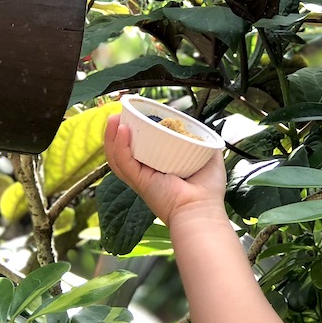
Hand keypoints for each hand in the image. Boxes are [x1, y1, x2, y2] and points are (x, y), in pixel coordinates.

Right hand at [104, 113, 226, 226]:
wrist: (203, 209)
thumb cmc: (208, 192)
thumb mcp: (209, 159)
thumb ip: (206, 144)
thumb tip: (205, 131)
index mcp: (160, 168)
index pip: (139, 149)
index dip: (134, 133)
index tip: (135, 115)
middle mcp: (147, 173)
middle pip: (122, 151)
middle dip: (116, 132)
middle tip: (119, 113)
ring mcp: (141, 178)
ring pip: (117, 156)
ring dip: (112, 136)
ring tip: (114, 118)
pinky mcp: (140, 182)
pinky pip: (124, 162)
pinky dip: (120, 146)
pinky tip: (122, 130)